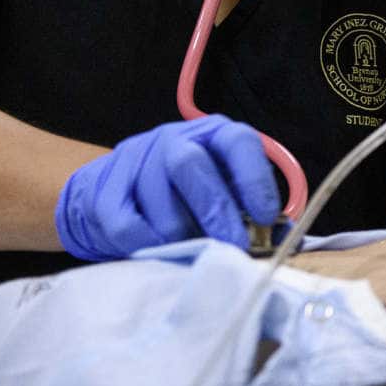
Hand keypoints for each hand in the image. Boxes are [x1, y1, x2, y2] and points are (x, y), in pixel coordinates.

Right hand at [54, 115, 278, 260]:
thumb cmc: (185, 198)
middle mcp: (174, 139)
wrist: (116, 197)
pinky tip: (158, 250)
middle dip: (215, 209)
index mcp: (213, 135)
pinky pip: (126, 223)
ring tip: (192, 251)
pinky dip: (146, 244)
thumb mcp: (223, 193)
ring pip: (158, 198)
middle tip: (231, 245)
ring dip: (179, 233)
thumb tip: (282, 241)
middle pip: (191, 164)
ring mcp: (135, 159)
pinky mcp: (103, 189)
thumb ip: (250, 212)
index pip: (238, 142)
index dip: (254, 178)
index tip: (266, 218)